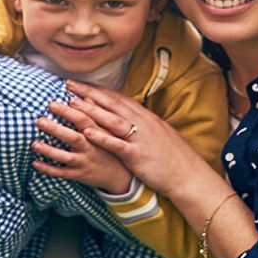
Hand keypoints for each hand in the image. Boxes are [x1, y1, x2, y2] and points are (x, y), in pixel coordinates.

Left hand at [30, 112, 132, 193]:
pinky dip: (48, 169)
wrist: (121, 175)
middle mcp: (91, 148)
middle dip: (55, 129)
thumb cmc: (110, 145)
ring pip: (66, 157)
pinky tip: (35, 163)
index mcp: (98, 134)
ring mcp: (85, 162)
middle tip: (39, 120)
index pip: (83, 120)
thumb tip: (85, 95)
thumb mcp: (109, 130)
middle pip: (73, 138)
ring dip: (49, 151)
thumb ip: (96, 114)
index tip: (53, 103)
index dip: (69, 111)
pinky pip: (62, 173)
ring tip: (34, 143)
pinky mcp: (80, 175)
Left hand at [49, 82, 217, 192]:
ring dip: (91, 111)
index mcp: (145, 117)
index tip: (79, 83)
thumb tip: (128, 114)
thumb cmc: (172, 156)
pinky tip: (87, 133)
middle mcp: (142, 123)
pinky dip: (102, 138)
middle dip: (88, 93)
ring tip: (72, 103)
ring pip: (111, 120)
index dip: (96, 89)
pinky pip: (118, 145)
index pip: (117, 98)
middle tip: (67, 85)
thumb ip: (141, 122)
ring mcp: (140, 138)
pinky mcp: (138, 155)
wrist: (189, 175)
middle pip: (111, 104)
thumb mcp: (157, 132)